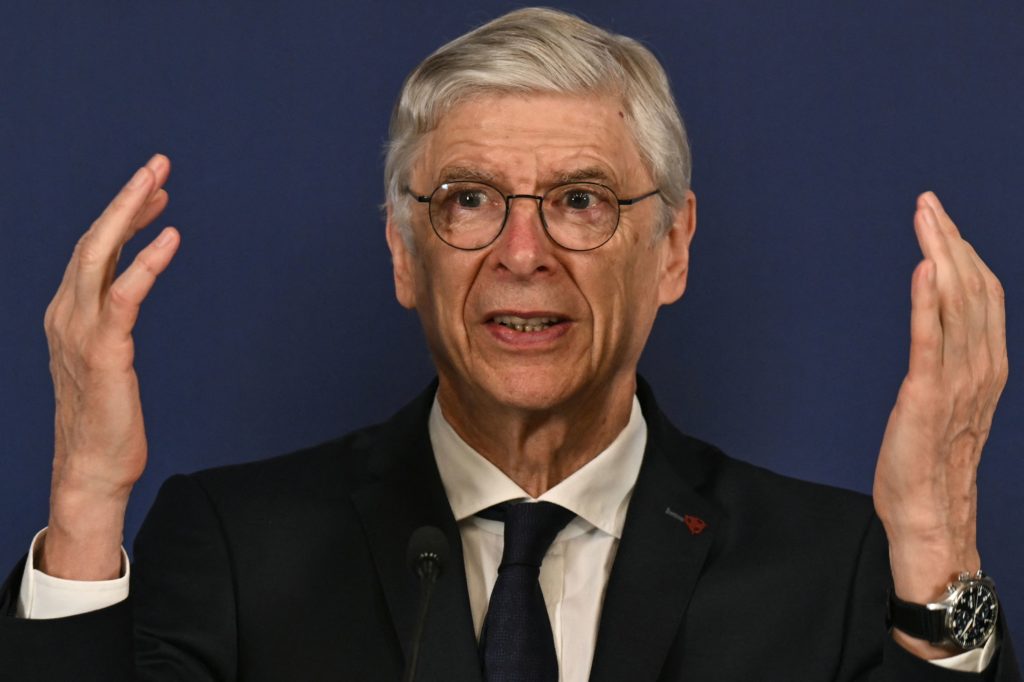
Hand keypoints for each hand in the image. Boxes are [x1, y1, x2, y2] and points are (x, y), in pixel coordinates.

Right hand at [40, 154, 179, 579]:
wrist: (91, 468)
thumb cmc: (106, 418)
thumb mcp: (105, 359)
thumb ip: (109, 323)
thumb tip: (123, 296)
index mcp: (66, 314)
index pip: (93, 251)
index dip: (122, 216)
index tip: (153, 192)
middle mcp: (66, 315)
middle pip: (92, 241)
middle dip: (124, 199)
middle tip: (157, 165)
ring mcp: (81, 332)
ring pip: (99, 256)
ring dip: (129, 214)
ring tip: (158, 183)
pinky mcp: (105, 352)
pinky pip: (125, 296)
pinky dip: (146, 263)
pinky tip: (170, 238)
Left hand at [873, 192, 1006, 656]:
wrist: (929, 511)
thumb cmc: (931, 456)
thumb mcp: (950, 398)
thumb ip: (950, 357)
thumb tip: (939, 318)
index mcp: (988, 365)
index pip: (983, 294)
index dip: (965, 251)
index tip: (941, 218)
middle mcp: (981, 367)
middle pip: (971, 288)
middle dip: (950, 239)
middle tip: (928, 203)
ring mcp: (957, 382)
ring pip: (956, 304)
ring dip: (940, 255)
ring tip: (926, 218)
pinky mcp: (926, 397)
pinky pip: (930, 341)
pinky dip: (927, 302)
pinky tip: (923, 268)